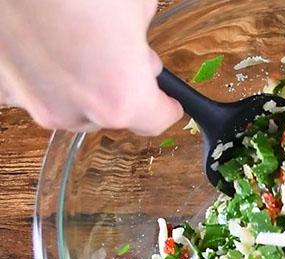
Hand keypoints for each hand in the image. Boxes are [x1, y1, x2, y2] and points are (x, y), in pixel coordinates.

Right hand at [0, 0, 181, 134]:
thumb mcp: (133, 3)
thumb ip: (140, 34)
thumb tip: (135, 36)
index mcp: (118, 97)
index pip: (155, 120)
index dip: (166, 107)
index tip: (168, 102)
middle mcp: (74, 111)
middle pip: (111, 113)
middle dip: (120, 88)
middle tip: (120, 53)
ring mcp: (33, 102)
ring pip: (72, 105)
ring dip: (82, 83)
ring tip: (79, 39)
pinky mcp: (3, 87)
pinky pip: (36, 90)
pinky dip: (46, 74)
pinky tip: (47, 41)